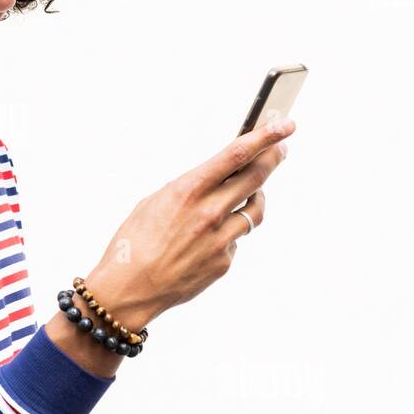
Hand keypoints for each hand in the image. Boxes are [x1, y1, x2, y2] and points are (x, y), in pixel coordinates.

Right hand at [85, 118, 296, 329]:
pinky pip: (236, 239)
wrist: (129, 288)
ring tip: (252, 193)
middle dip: (272, 158)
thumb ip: (188, 189)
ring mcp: (220, 239)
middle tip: (281, 149)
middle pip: (256, 177)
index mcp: (188, 190)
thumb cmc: (133, 243)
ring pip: (254, 210)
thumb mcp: (154, 202)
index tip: (284, 125)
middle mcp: (209, 212)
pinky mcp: (224, 262)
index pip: (236, 155)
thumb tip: (213, 179)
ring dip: (255, 197)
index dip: (265, 137)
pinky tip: (210, 238)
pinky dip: (229, 233)